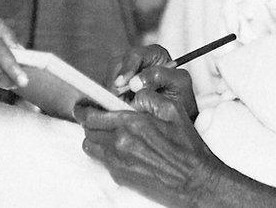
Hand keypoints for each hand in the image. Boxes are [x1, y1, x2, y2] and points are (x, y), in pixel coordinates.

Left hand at [74, 91, 221, 206]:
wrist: (194, 180)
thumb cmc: (186, 146)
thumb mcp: (173, 110)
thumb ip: (149, 96)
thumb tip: (133, 93)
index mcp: (132, 124)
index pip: (92, 115)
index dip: (83, 109)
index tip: (81, 105)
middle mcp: (121, 143)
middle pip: (88, 130)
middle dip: (90, 121)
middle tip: (96, 116)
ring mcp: (118, 162)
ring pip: (90, 145)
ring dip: (95, 137)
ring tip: (107, 132)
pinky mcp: (120, 176)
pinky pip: (101, 160)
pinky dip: (104, 151)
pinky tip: (119, 147)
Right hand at [109, 45, 196, 120]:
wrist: (178, 113)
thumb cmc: (181, 95)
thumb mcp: (179, 82)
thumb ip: (160, 76)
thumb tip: (135, 82)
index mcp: (154, 53)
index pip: (135, 55)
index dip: (127, 68)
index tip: (122, 83)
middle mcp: (138, 60)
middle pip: (118, 64)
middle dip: (115, 82)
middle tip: (117, 98)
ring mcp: (126, 72)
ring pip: (110, 77)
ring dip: (112, 91)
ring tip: (120, 105)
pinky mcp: (119, 86)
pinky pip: (108, 89)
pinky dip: (111, 98)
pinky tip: (117, 106)